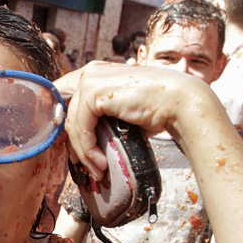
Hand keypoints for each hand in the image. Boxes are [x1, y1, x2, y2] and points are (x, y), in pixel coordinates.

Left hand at [55, 62, 214, 179]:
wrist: (179, 103)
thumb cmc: (155, 110)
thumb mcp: (119, 114)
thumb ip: (99, 120)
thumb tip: (84, 144)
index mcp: (95, 74)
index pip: (64, 100)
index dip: (62, 127)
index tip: (72, 152)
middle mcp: (89, 72)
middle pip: (63, 113)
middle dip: (69, 143)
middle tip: (82, 165)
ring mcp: (89, 79)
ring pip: (72, 124)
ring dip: (83, 153)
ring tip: (98, 170)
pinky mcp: (92, 91)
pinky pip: (80, 128)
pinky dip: (88, 150)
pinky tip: (101, 162)